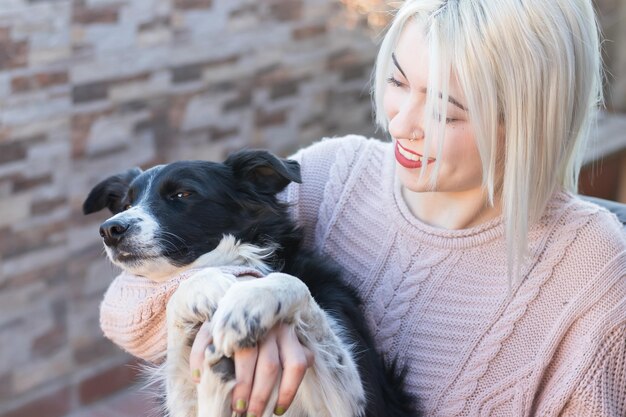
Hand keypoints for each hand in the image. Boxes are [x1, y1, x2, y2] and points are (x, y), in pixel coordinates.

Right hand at [190, 321, 313, 415]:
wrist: (242, 298)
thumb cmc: (266, 328)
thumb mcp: (286, 336)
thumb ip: (297, 350)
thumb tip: (307, 361)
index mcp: (287, 330)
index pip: (295, 364)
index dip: (288, 391)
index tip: (278, 411)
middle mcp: (268, 325)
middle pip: (269, 366)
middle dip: (261, 397)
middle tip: (253, 416)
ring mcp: (244, 321)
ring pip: (245, 357)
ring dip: (241, 388)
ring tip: (237, 408)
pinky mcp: (217, 320)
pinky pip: (208, 342)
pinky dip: (202, 363)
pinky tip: (200, 381)